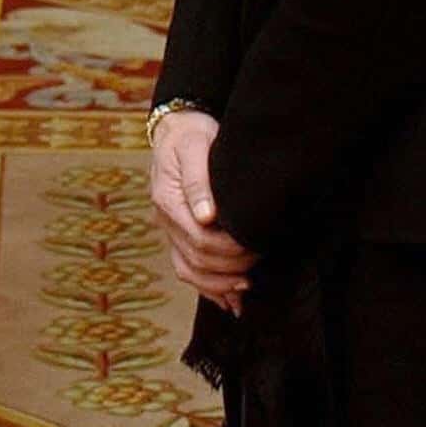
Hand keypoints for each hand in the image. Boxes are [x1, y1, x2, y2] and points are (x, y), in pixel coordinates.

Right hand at [148, 109, 258, 313]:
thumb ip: (198, 181)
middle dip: (230, 268)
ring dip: (218, 285)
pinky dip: (208, 287)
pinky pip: (187, 268)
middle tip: (260, 260)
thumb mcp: (194, 147)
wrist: (179, 128)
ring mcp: (171, 229)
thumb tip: (206, 217)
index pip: (199, 239)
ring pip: (189, 271)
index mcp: (167, 200)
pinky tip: (229, 299)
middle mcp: (165, 219)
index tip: (256, 245)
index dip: (230, 250)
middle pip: (196, 260)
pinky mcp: (179, 232)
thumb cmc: (191, 135)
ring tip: (245, 288)